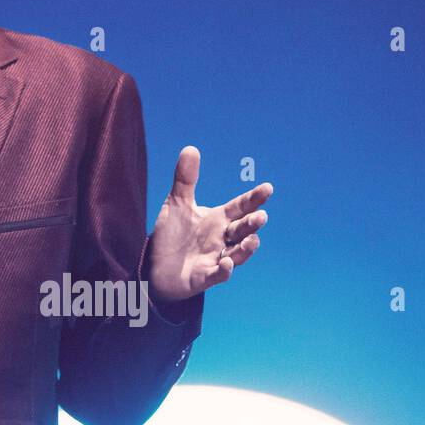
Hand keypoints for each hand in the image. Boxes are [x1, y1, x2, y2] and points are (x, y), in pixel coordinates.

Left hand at [145, 146, 272, 301]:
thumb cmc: (173, 234)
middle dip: (252, 224)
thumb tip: (191, 147)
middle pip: (242, 230)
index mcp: (219, 219)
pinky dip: (224, 270)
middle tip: (261, 216)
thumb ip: (186, 179)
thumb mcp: (177, 203)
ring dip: (246, 248)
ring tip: (252, 240)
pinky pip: (218, 275)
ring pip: (237, 253)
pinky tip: (226, 263)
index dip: (254, 198)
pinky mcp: (205, 277)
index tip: (268, 187)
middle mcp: (222, 239)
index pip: (240, 207)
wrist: (156, 266)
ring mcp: (216, 258)